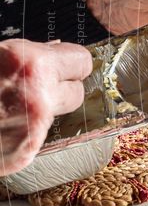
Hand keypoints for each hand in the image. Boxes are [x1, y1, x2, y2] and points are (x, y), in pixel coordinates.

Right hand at [0, 39, 92, 175]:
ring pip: (56, 117)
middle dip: (60, 90)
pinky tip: (1, 128)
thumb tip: (56, 49)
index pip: (81, 62)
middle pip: (77, 93)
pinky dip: (22, 135)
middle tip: (37, 87)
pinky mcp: (20, 156)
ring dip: (41, 112)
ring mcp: (32, 129)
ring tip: (11, 106)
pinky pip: (34, 139)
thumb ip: (28, 55)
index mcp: (31, 64)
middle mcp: (39, 97)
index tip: (65, 65)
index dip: (71, 63)